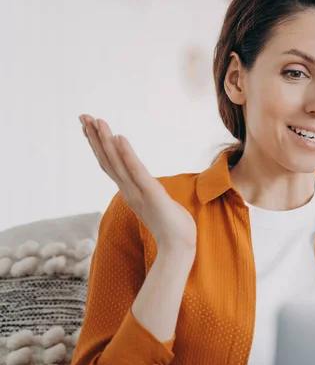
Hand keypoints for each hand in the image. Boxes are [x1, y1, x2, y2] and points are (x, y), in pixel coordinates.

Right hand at [79, 115, 196, 253]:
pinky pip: (136, 171)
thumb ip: (150, 197)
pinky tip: (120, 138)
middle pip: (107, 160)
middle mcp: (129, 191)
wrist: (180, 247)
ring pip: (116, 163)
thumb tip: (151, 192)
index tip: (89, 128)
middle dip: (95, 138)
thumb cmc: (173, 229)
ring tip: (97, 120)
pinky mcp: (151, 193)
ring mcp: (138, 192)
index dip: (99, 146)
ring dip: (106, 141)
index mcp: (130, 192)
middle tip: (83, 116)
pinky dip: (127, 154)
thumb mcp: (158, 206)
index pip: (110, 165)